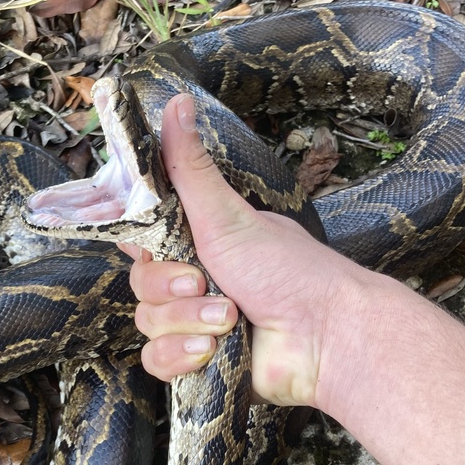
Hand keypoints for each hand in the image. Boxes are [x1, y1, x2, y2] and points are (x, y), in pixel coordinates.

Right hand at [120, 94, 368, 408]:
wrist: (325, 337)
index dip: (139, 242)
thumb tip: (177, 102)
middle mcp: (193, 280)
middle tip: (204, 283)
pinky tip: (211, 352)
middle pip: (140, 283)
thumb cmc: (287, 270)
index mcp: (199, 241)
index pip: (141, 237)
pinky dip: (180, 356)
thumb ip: (191, 167)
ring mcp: (194, 322)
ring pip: (147, 324)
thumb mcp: (228, 215)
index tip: (153, 242)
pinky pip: (157, 361)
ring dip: (185, 322)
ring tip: (227, 320)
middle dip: (170, 287)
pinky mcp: (199, 362)